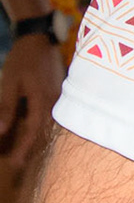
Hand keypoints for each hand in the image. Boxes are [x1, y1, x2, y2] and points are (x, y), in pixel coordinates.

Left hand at [0, 31, 62, 165]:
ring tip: (20, 151)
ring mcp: (59, 99)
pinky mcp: (58, 95)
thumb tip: (1, 131)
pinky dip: (38, 126)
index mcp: (43, 101)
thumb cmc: (22, 60)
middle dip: (28, 148)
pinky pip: (49, 116)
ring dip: (34, 138)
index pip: (33, 131)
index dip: (23, 148)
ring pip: (47, 125)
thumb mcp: (9, 83)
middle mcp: (55, 103)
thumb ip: (7, 107)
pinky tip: (30, 130)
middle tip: (16, 163)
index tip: (14, 163)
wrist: (39, 39)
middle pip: (43, 132)